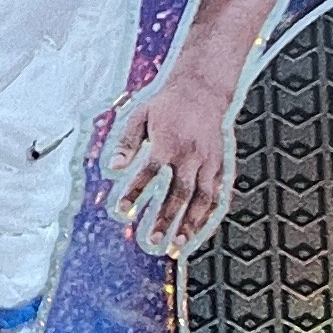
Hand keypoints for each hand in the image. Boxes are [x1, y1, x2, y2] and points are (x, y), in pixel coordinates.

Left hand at [102, 74, 239, 255]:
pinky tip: (200, 229)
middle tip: (153, 239)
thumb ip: (127, 143)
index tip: (122, 210)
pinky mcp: (219, 164)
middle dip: (166, 218)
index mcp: (168, 142)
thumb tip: (113, 167)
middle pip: (179, 192)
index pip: (149, 172)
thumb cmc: (168, 104)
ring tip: (179, 243)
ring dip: (190, 222)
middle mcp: (190, 154)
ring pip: (202, 198)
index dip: (135, 192)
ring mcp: (208, 161)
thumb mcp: (140, 116)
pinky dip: (208, 213)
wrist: (202, 90)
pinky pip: (216, 193)